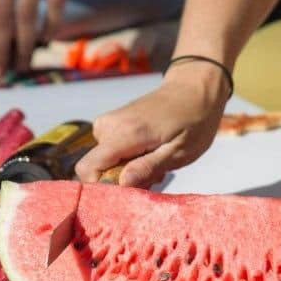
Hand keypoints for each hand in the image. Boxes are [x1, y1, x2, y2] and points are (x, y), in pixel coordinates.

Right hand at [75, 62, 228, 187]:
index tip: (128, 191)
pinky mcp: (110, 123)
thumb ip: (148, 168)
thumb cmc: (193, 121)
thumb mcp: (179, 152)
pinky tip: (148, 153)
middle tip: (153, 174)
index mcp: (125, 133)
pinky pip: (109, 152)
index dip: (102, 187)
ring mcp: (107, 123)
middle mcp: (108, 126)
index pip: (87, 168)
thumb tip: (122, 184)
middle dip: (121, 180)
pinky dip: (127, 159)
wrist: (193, 89)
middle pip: (95, 169)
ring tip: (155, 161)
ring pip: (103, 162)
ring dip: (128, 170)